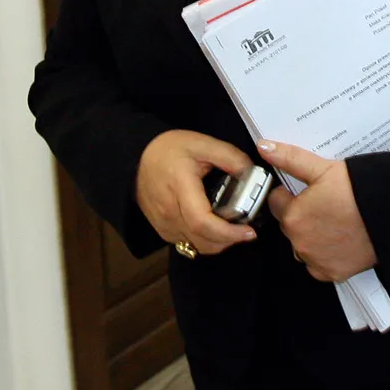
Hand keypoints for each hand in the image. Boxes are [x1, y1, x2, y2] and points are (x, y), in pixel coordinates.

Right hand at [136, 130, 256, 255]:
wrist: (139, 157)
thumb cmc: (170, 149)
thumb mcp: (203, 143)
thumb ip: (230, 157)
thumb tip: (251, 173)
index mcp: (180, 187)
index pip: (202, 221)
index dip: (227, 232)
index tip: (248, 231)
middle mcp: (169, 211)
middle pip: (201, 239)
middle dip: (228, 241)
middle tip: (247, 232)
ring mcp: (163, 224)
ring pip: (194, 246)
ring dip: (218, 244)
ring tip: (234, 230)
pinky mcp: (162, 230)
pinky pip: (186, 244)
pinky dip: (205, 242)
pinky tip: (216, 230)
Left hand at [259, 141, 376, 282]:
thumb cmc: (359, 190)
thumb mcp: (324, 169)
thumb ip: (290, 159)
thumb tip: (264, 146)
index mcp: (293, 216)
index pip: (277, 201)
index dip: (292, 192)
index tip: (310, 190)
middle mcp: (299, 243)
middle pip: (290, 224)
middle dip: (302, 214)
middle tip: (328, 203)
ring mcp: (315, 261)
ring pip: (303, 245)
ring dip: (312, 235)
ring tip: (337, 221)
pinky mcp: (332, 274)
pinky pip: (319, 264)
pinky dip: (326, 254)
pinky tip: (342, 239)